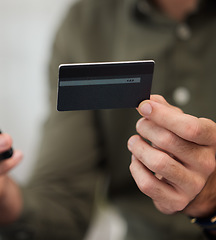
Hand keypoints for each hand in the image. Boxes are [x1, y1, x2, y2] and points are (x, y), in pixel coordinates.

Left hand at [127, 95, 215, 216]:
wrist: (192, 183)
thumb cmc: (185, 150)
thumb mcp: (182, 127)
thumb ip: (167, 112)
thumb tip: (150, 100)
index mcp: (211, 141)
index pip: (190, 127)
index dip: (163, 115)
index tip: (144, 106)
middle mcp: (206, 163)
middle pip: (167, 141)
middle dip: (145, 128)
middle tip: (140, 125)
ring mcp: (192, 184)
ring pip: (156, 162)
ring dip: (137, 148)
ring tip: (134, 142)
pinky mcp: (175, 200)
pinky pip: (147, 183)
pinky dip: (135, 168)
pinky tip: (136, 161)